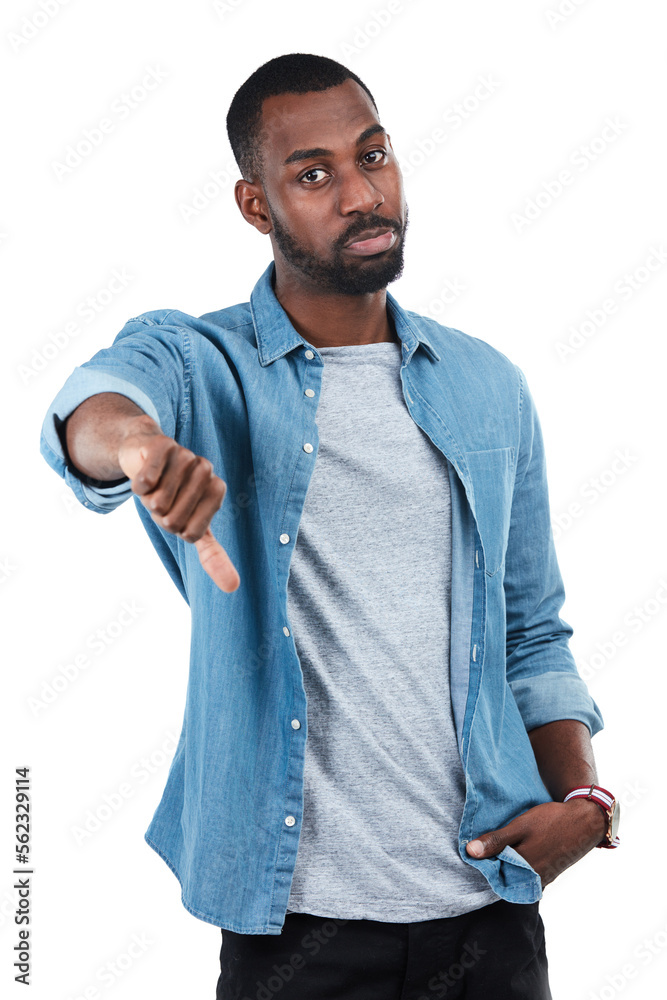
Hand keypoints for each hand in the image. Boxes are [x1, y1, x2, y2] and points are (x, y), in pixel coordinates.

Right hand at [117, 416, 239, 592]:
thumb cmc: (170, 494)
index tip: (177, 514)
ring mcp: (185, 456)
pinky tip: (143, 477)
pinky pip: (146, 481)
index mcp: (216, 491)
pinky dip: (139, 486)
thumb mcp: (191, 527)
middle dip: (160, 516)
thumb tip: (234, 587)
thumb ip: (213, 555)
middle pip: (173, 520)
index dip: (177, 529)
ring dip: (148, 501)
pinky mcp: (163, 445)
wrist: (144, 452)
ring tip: (153, 486)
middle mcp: (205, 470)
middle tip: (161, 499)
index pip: (192, 533)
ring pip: (159, 501)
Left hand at [465, 798, 607, 887]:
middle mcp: (534, 880)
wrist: (585, 821)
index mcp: (524, 870)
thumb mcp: (520, 826)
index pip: (493, 875)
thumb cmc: (552, 821)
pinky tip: (519, 850)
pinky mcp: (550, 874)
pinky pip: (528, 874)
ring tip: (503, 846)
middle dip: (495, 864)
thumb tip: (470, 852)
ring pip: (517, 875)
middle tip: (488, 846)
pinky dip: (521, 864)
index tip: (476, 850)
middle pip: (505, 876)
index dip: (483, 862)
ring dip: (508, 864)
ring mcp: (544, 878)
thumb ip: (496, 841)